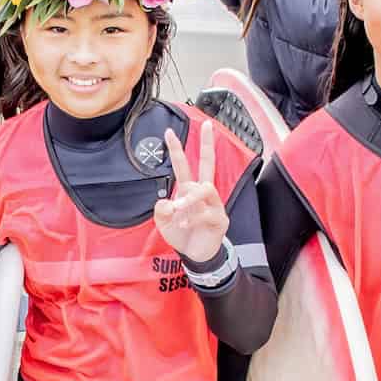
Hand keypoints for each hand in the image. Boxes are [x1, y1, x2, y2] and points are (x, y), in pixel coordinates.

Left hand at [152, 127, 228, 263]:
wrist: (195, 255)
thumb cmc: (182, 235)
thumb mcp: (164, 223)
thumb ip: (161, 211)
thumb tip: (167, 202)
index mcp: (188, 191)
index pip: (183, 166)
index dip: (176, 150)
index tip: (168, 132)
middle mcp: (203, 194)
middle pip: (208, 163)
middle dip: (207, 144)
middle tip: (207, 124)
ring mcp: (214, 205)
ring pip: (206, 188)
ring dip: (190, 197)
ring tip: (178, 209)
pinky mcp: (220, 219)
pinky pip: (207, 212)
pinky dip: (192, 218)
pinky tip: (184, 225)